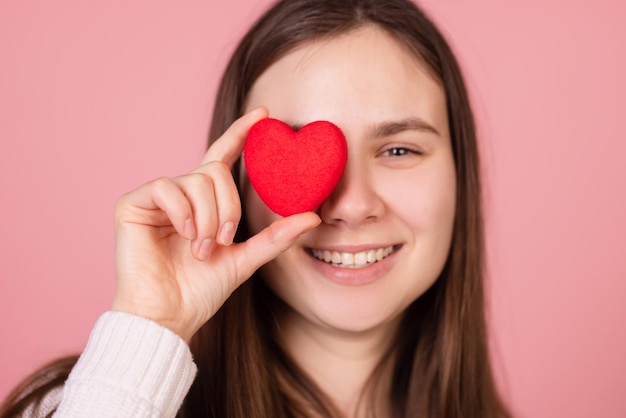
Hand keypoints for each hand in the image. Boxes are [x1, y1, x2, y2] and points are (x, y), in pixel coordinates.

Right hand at [111, 108, 320, 340]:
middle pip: (215, 170)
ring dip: (207, 218)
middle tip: (223, 240)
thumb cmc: (202, 290)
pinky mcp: (132, 204)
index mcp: (205, 203)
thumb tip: (313, 216)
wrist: (168, 315)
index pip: (223, 158)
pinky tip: (182, 234)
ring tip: (200, 247)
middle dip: (227, 207)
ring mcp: (156, 198)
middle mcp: (181, 194)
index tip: (264, 114)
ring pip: (196, 180)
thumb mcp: (246, 258)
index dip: (240, 134)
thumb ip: (276, 236)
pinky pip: (167, 187)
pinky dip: (182, 212)